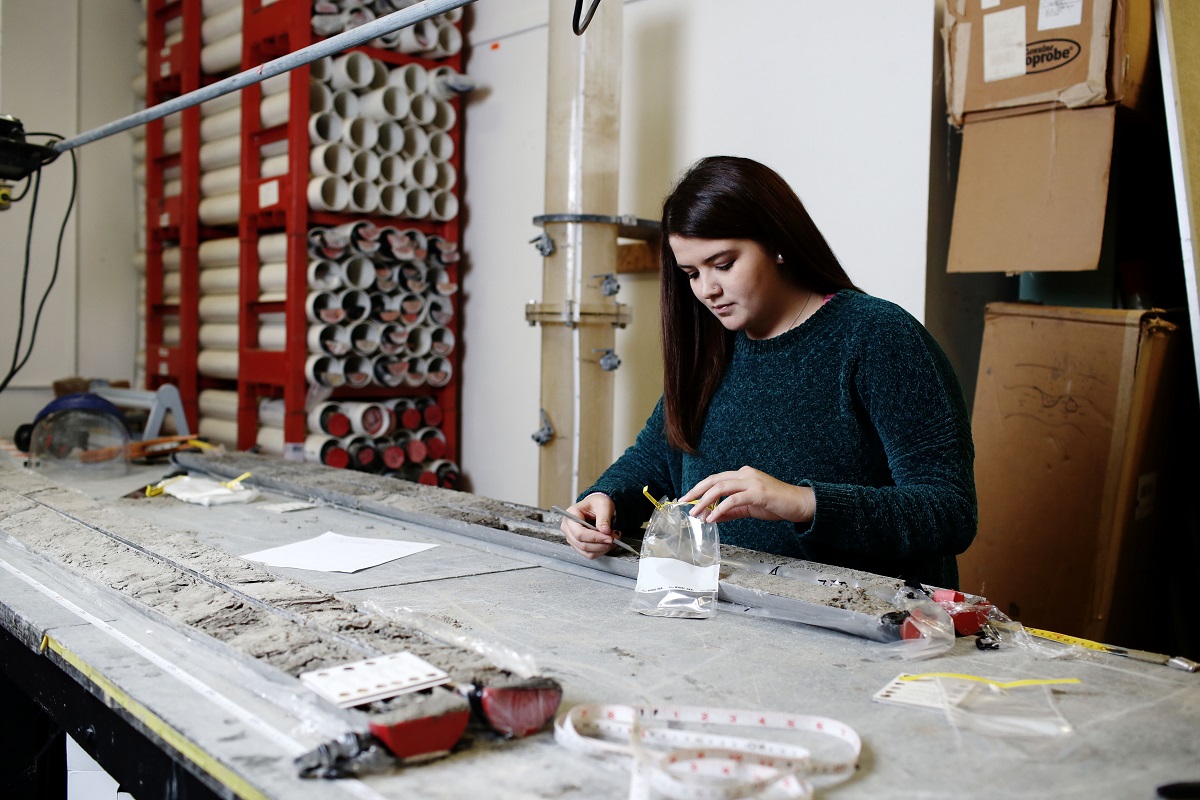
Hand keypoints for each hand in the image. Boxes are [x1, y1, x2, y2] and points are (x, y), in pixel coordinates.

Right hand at [560, 492, 620, 558]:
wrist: (597, 506)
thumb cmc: (598, 503)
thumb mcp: (603, 506)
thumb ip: (604, 518)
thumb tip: (605, 532)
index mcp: (571, 515)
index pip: (579, 533)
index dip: (595, 538)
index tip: (609, 538)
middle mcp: (568, 528)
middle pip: (582, 544)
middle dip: (601, 544)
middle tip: (615, 538)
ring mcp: (572, 538)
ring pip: (586, 551)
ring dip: (602, 548)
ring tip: (613, 539)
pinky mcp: (578, 545)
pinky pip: (589, 554)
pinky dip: (601, 551)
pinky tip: (607, 543)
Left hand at [680, 466, 813, 524]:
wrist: (799, 504)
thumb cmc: (775, 504)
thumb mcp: (748, 507)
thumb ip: (730, 511)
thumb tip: (711, 516)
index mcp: (742, 475)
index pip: (715, 479)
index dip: (699, 488)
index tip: (687, 498)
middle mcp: (745, 474)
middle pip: (714, 480)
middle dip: (696, 491)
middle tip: (684, 502)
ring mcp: (752, 482)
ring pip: (721, 487)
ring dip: (705, 500)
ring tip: (695, 512)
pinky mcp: (758, 493)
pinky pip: (734, 500)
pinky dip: (720, 509)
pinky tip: (712, 518)